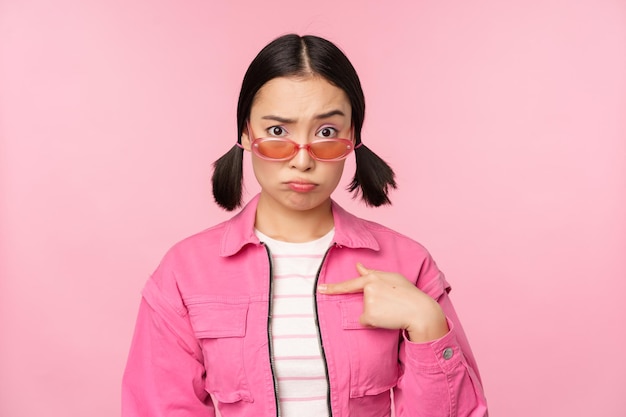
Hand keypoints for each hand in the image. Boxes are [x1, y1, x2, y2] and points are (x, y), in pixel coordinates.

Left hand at [317, 263, 448, 341]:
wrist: (420, 311)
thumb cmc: (409, 294)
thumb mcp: (393, 278)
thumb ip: (374, 273)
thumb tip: (358, 266)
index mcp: (373, 276)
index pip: (350, 283)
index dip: (333, 287)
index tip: (320, 288)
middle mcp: (368, 286)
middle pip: (363, 300)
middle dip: (373, 304)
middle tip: (390, 304)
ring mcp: (367, 300)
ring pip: (365, 312)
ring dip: (376, 313)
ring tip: (392, 309)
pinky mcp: (369, 314)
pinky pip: (367, 322)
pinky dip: (375, 323)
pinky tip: (388, 318)